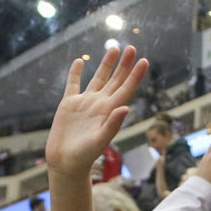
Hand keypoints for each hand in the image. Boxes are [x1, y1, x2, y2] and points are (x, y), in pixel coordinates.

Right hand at [45, 46, 148, 177]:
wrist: (66, 163)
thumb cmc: (85, 156)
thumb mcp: (100, 141)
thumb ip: (113, 125)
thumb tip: (125, 107)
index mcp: (110, 111)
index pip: (126, 89)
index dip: (136, 75)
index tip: (144, 61)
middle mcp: (100, 104)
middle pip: (115, 80)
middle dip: (124, 65)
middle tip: (132, 48)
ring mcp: (85, 103)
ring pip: (98, 78)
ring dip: (106, 64)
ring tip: (114, 48)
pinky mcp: (69, 104)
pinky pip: (73, 84)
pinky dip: (75, 72)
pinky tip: (80, 61)